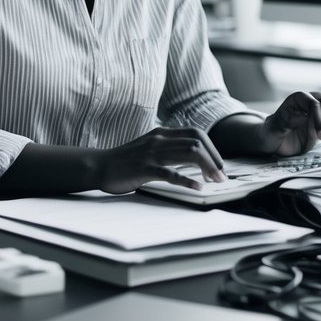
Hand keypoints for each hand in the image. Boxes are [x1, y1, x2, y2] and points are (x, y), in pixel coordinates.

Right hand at [95, 127, 226, 194]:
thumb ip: (168, 149)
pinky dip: (188, 181)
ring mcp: (152, 153)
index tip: (218, 165)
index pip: (196, 133)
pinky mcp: (144, 169)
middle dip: (214, 159)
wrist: (99, 166)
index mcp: (162, 133)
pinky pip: (171, 173)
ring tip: (215, 181)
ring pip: (189, 154)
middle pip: (197, 142)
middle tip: (221, 176)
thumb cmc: (125, 161)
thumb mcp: (149, 148)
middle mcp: (159, 140)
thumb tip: (193, 157)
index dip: (212, 148)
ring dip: (207, 168)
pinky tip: (198, 187)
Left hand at [261, 91, 320, 155]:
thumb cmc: (273, 131)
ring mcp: (320, 112)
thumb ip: (287, 120)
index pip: (314, 104)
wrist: (276, 141)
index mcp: (298, 98)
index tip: (320, 135)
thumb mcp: (275, 126)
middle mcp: (312, 101)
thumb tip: (303, 117)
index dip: (318, 118)